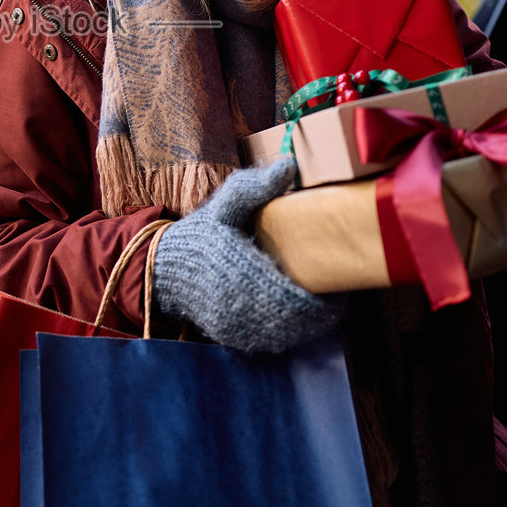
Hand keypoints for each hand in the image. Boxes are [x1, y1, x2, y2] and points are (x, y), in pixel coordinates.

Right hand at [152, 159, 342, 352]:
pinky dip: (290, 331)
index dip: (327, 298)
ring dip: (310, 323)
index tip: (341, 281)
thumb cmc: (202, 234)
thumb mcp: (225, 204)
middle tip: (339, 291)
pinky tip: (298, 314)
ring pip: (289, 335)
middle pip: (299, 321)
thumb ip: (256, 187)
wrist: (165, 268)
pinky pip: (272, 341)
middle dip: (324, 311)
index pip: (297, 298)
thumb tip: (290, 165)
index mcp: (242, 272)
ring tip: (324, 302)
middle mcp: (240, 306)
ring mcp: (236, 326)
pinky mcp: (233, 337)